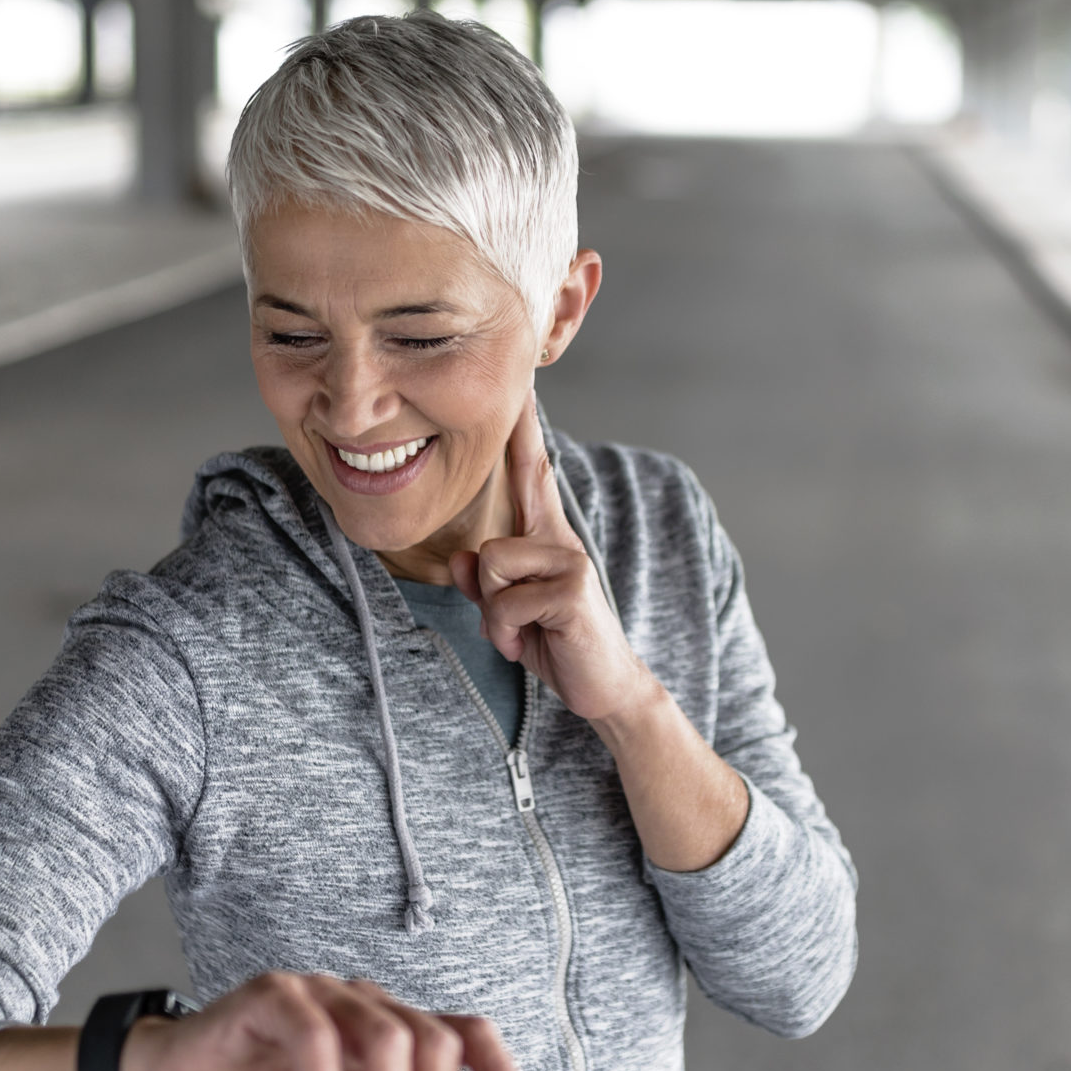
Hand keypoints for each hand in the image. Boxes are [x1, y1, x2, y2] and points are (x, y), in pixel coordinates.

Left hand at [450, 390, 662, 727]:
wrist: (604, 687)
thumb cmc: (555, 642)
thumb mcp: (509, 612)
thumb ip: (484, 584)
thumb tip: (466, 560)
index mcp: (546, 537)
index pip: (534, 469)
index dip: (526, 427)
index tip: (523, 382)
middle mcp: (561, 538)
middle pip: (521, 491)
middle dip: (515, 472)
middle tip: (514, 493)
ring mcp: (570, 561)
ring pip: (492, 560)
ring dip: (493, 609)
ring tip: (517, 631)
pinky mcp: (572, 590)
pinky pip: (506, 600)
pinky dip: (506, 631)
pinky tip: (527, 645)